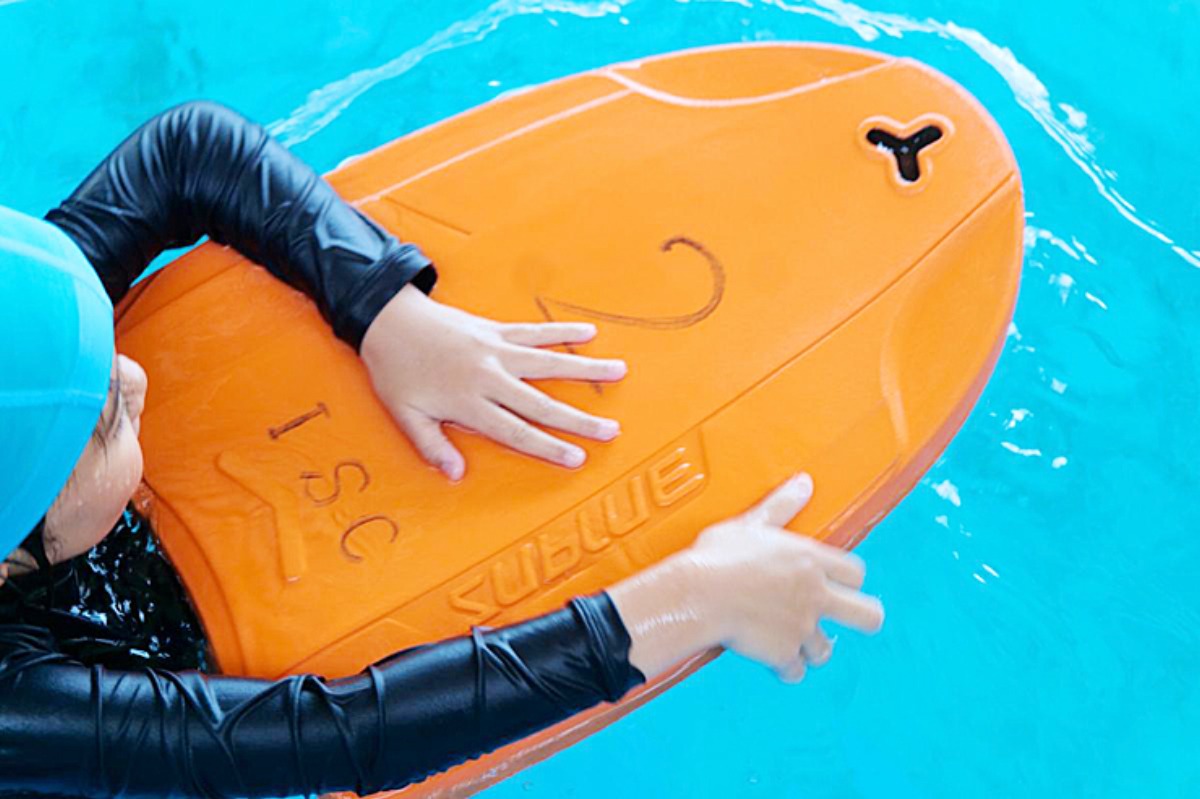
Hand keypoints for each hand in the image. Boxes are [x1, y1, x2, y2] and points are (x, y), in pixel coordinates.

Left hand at [361, 285, 626, 479]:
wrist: (387, 318)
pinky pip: (535, 332)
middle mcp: (489, 377)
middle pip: (542, 403)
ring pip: (548, 363)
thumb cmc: (395, 370)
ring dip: (585, 368)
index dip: (547, 446)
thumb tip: (456, 475)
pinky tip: (588, 333)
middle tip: (611, 430)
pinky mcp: (496, 330)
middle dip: (579, 419)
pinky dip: (561, 332)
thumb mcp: (405, 415)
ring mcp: (496, 350)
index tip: (577, 458)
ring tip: (619, 371)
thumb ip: (432, 446)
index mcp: (468, 402)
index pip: (516, 431)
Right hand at [609, 474, 883, 681]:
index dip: (849, 579)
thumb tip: (804, 481)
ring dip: (811, 648)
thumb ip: (782, 505)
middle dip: (864, 618)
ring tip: (792, 641)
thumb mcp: (751, 522)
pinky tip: (772, 661)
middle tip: (844, 619)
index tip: (835, 582)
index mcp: (810, 560)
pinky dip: (785, 669)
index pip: (856, 572)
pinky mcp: (784, 653)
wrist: (700, 595)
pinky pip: (796, 671)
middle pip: (869, 616)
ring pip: (826, 649)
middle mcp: (815, 594)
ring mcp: (802, 627)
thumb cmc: (720, 555)